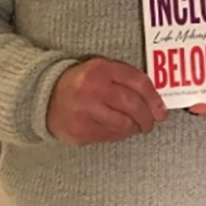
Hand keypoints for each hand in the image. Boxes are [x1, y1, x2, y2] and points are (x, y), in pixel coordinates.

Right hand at [47, 58, 166, 145]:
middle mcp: (93, 90)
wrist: (44, 97)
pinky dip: (119, 134)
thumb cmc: (80, 82)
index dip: (154, 98)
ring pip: (123, 125)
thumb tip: (153, 101)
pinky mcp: (80, 132)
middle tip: (151, 122)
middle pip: (132, 105)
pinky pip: (109, 136)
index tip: (161, 110)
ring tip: (137, 127)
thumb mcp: (101, 69)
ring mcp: (85, 113)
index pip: (137, 83)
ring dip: (134, 128)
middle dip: (147, 117)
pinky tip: (119, 130)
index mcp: (100, 70)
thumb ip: (125, 79)